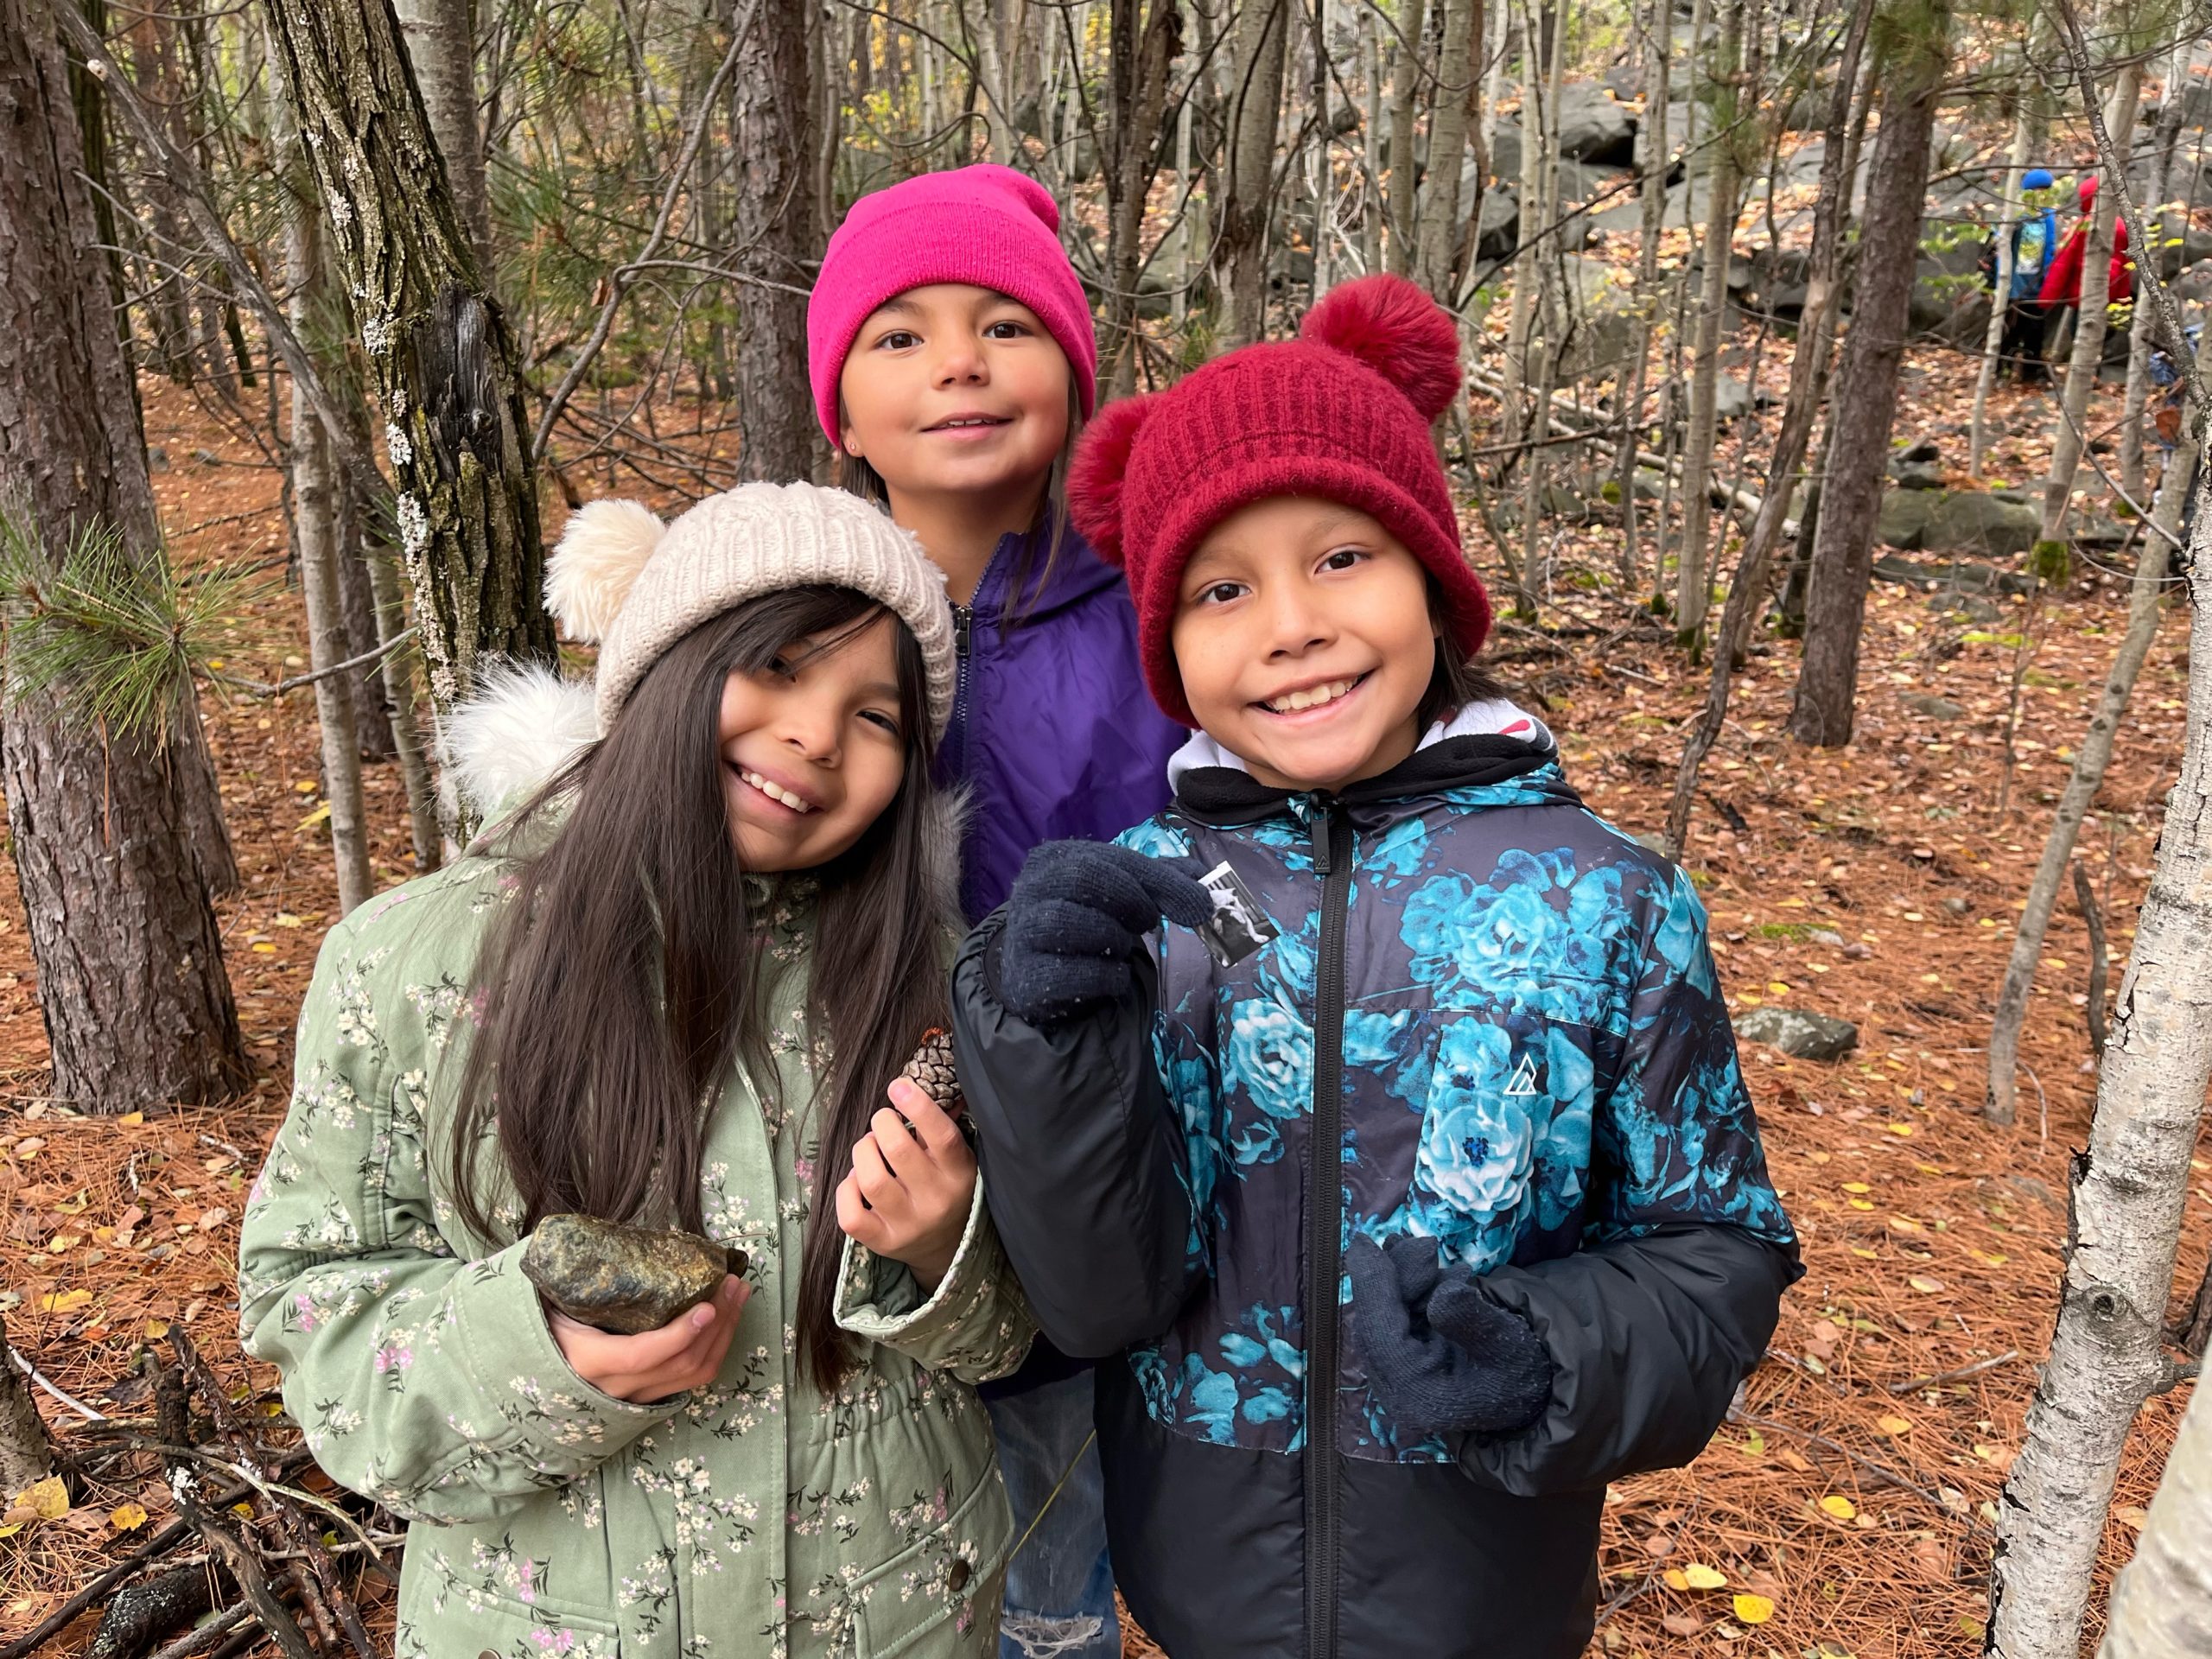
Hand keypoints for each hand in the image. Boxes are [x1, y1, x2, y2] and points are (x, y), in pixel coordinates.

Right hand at [548, 1274, 748, 1403]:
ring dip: (724, 1334)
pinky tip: (726, 1319)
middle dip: (716, 1324)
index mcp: (587, 1362)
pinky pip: (691, 1379)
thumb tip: (598, 1239)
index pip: (639, 1356)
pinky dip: (715, 1349)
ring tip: (738, 1295)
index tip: (707, 1306)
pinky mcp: (649, 1396)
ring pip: (692, 1375)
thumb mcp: (552, 1304)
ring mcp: (635, 1396)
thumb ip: (575, 1283)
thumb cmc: (542, 1328)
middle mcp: (614, 1387)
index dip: (678, 1336)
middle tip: (734, 1283)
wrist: (531, 1372)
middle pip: (679, 1364)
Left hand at [835, 1078, 976, 1290]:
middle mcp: (936, 1201)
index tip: (897, 1086)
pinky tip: (855, 1180)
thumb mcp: (956, 1159)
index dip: (917, 1106)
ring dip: (862, 1152)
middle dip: (881, 1124)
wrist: (947, 1247)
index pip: (941, 1135)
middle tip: (883, 1122)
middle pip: (897, 1150)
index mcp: (959, 1173)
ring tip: (869, 1148)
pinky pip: (851, 1215)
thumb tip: (912, 1085)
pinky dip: (845, 1189)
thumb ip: (937, 1127)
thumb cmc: (946, 1188)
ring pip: (871, 1180)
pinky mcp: (883, 1242)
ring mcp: (908, 1225)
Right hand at [997, 841, 1213, 1023]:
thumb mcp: (1123, 892)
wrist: (1045, 973)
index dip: (1160, 881)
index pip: (1111, 857)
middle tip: (1149, 922)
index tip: (1199, 905)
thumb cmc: (1088, 921)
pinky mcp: (1026, 978)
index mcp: (1054, 858)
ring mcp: (1022, 933)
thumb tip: (1204, 879)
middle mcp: (1030, 889)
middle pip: (1083, 876)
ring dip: (1114, 938)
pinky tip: (1113, 977)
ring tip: (1120, 947)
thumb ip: (1163, 881)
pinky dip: (1106, 977)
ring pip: (1071, 922)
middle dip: (1130, 900)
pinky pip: (1072, 973)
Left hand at [1346, 1233, 1553, 1437]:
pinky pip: (1393, 1319)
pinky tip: (1429, 1270)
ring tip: (1432, 1253)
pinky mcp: (1400, 1365)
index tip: (1363, 1241)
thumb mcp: (1508, 1345)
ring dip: (1403, 1280)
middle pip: (1376, 1323)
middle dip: (1395, 1277)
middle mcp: (1396, 1396)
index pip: (1380, 1337)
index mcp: (1417, 1400)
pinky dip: (1408, 1291)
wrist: (1527, 1389)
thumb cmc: (1520, 1372)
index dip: (1371, 1286)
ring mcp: (1395, 1381)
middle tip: (1426, 1245)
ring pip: (1382, 1317)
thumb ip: (1474, 1321)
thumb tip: (1442, 1292)